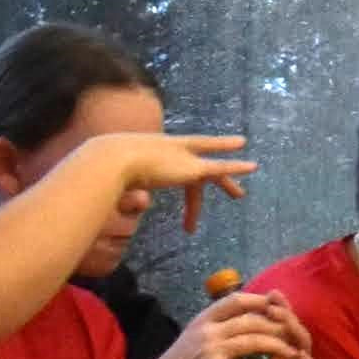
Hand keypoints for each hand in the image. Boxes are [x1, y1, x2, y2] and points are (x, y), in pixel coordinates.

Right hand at [82, 126, 257, 236]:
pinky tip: (253, 167)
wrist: (112, 159)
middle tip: (229, 192)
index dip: (184, 177)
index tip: (193, 184)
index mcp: (155, 152)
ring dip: (227, 181)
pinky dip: (235, 167)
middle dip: (214, 178)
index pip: (174, 165)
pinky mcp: (193, 168)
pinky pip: (219, 168)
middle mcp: (173, 151)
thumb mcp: (112, 181)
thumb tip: (105, 207)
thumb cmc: (105, 170)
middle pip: (198, 166)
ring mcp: (184, 158)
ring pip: (212, 170)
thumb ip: (113, 192)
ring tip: (239, 195)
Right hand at [149, 284, 310, 358]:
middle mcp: (206, 331)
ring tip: (293, 354)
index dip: (259, 300)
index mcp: (202, 321)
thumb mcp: (193, 340)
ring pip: (255, 341)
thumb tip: (250, 323)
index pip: (235, 300)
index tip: (275, 305)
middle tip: (294, 334)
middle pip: (252, 321)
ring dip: (278, 347)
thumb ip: (217, 330)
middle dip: (278, 326)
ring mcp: (210, 350)